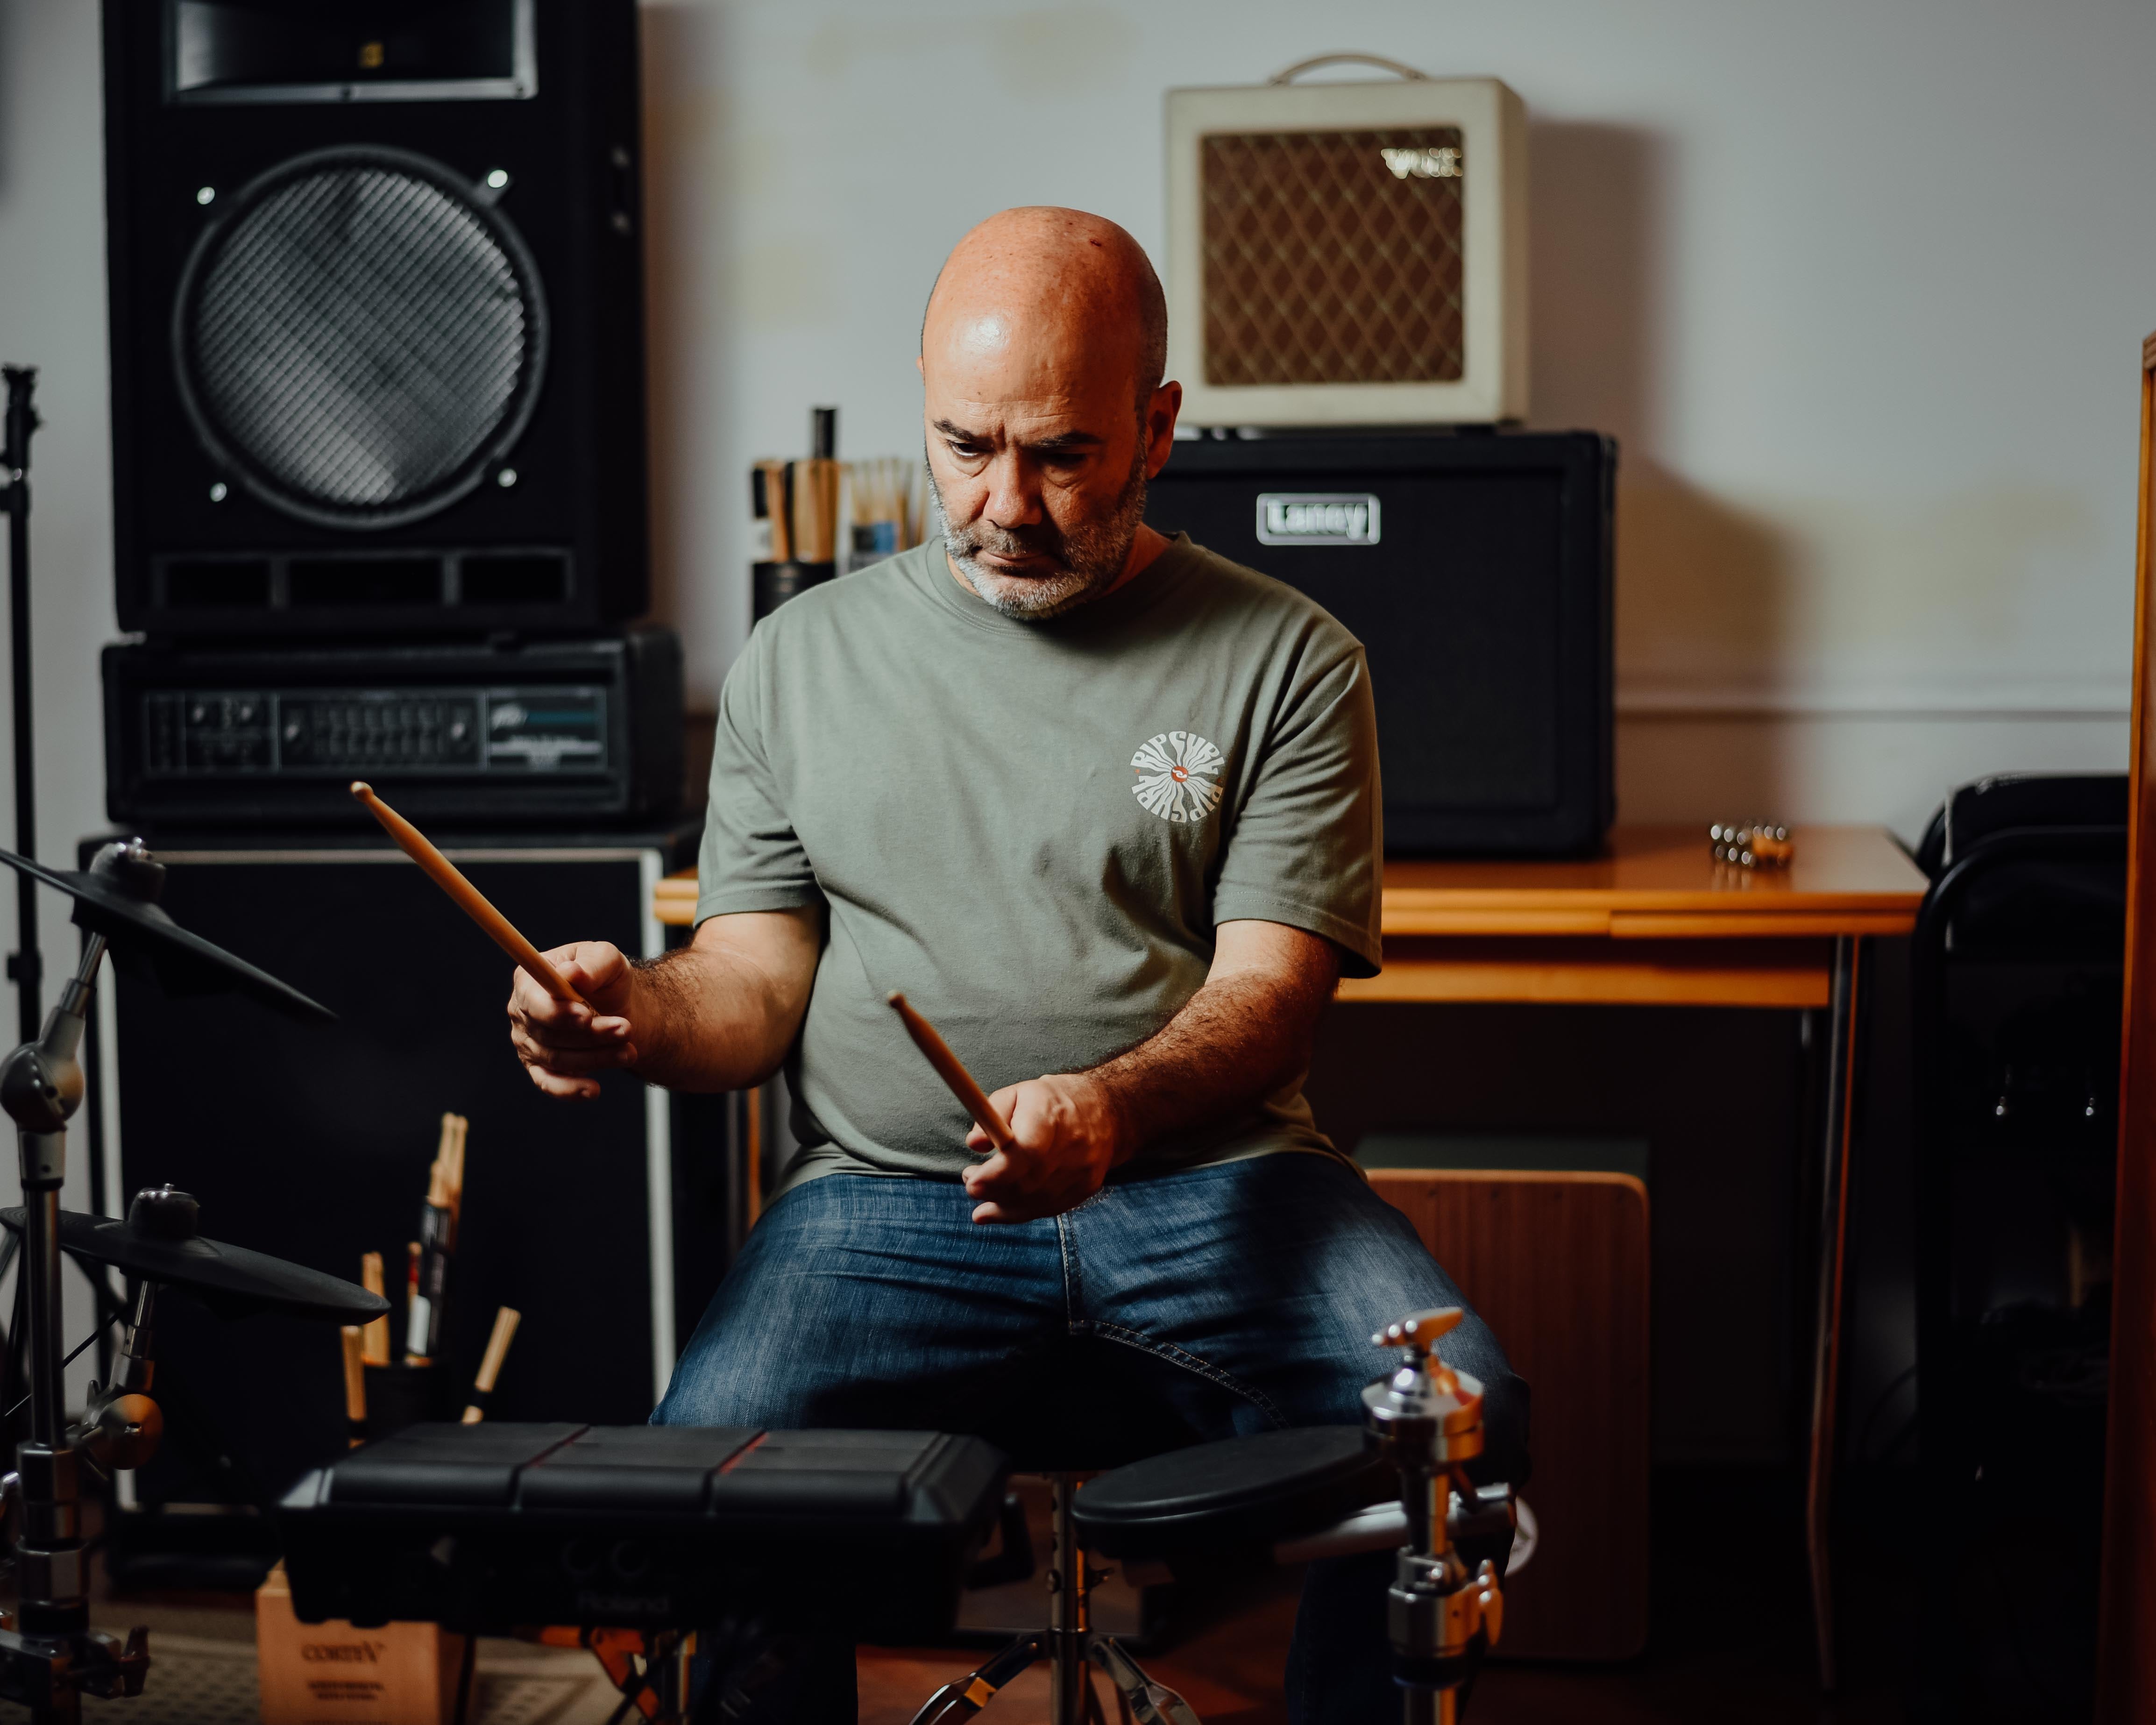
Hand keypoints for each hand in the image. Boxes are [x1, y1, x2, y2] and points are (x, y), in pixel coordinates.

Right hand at [506, 941, 638, 1099]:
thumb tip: (570, 973)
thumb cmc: (608, 979)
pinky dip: (569, 1089)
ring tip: (629, 1051)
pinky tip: (593, 1090)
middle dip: (590, 1034)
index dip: (557, 1012)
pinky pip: (549, 1084)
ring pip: (557, 1058)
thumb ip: (591, 964)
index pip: (533, 1000)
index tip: (587, 1016)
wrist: (621, 1008)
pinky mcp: (540, 1068)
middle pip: (548, 1032)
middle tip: (625, 1030)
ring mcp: (528, 1043)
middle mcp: (522, 1013)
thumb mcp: (609, 960)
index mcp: (530, 980)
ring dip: (596, 1056)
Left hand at [962, 1073, 1131, 1223]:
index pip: (1027, 1152)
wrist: (1106, 1112)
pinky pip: (1046, 1209)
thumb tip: (975, 1143)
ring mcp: (1082, 1171)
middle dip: (991, 1188)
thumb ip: (991, 1113)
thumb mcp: (1018, 1092)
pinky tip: (993, 1210)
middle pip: (1028, 1182)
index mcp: (1052, 1115)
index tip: (971, 1183)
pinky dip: (1016, 1213)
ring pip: (1034, 1201)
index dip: (997, 1173)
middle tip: (969, 1178)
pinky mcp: (1085, 1188)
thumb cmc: (1052, 1101)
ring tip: (980, 1189)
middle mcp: (1073, 1146)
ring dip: (1000, 1202)